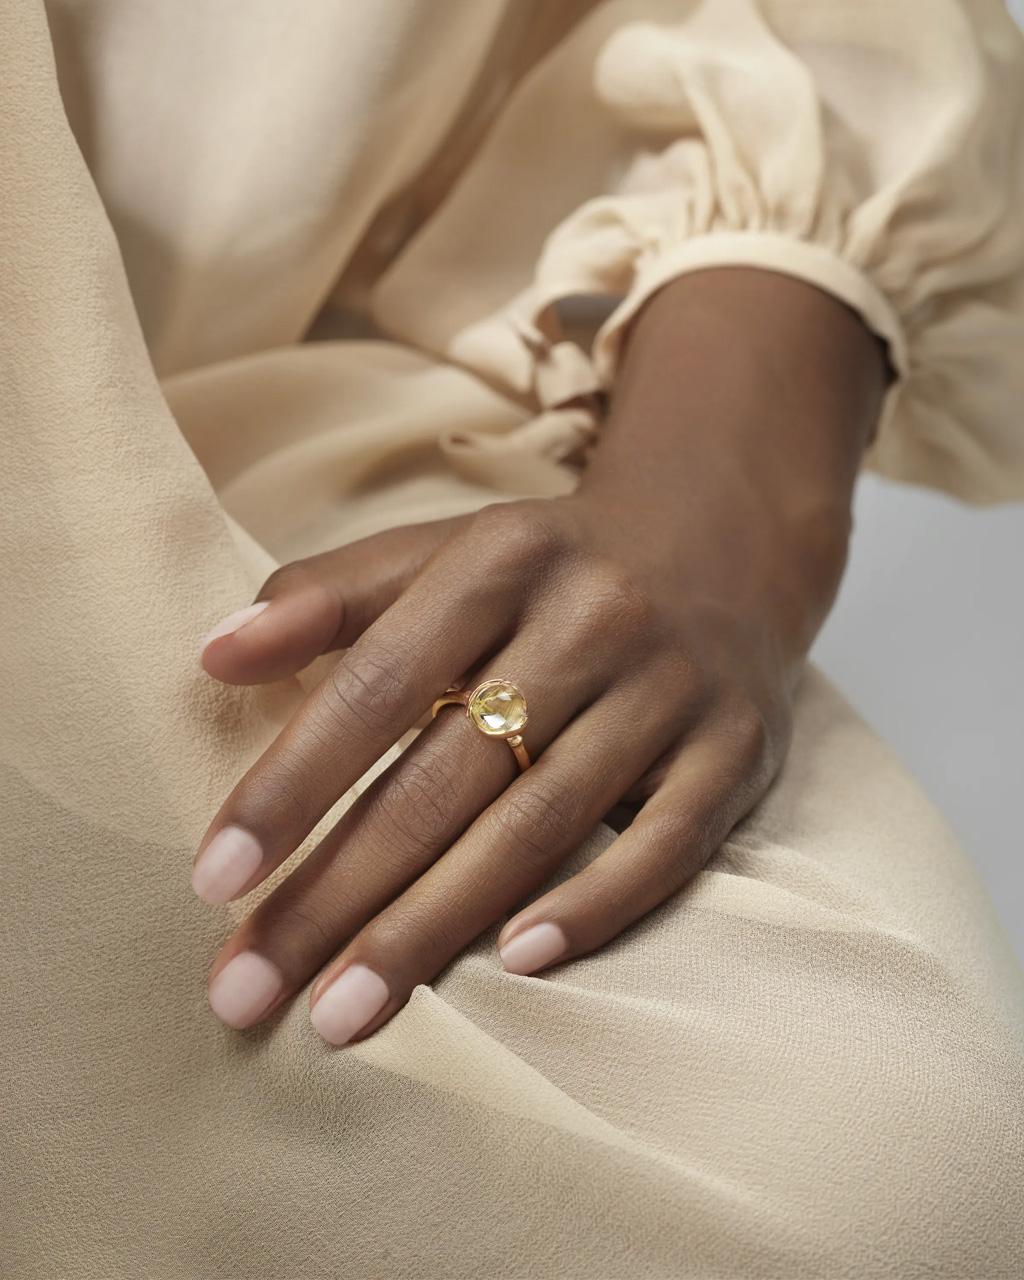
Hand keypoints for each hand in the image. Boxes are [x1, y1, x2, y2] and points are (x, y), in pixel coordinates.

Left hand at [193, 268, 885, 1044]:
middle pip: (449, 773)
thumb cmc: (548, 569)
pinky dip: (596, 904)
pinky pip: (670, 842)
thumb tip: (214, 655)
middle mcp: (593, 617)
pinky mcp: (736, 746)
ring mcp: (672, 686)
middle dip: (341, 890)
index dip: (294, 781)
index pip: (381, 680)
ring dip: (437, 926)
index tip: (216, 878)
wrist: (717, 544)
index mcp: (505, 556)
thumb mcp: (444, 551)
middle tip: (252, 989)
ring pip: (544, 821)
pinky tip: (517, 965)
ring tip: (345, 1014)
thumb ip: (330, 594)